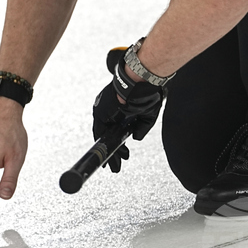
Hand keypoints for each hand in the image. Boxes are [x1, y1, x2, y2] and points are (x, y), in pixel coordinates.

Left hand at [91, 46, 165, 172]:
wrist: (141, 82)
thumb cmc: (147, 92)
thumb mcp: (147, 114)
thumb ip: (141, 127)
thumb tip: (136, 137)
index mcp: (120, 108)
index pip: (116, 129)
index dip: (118, 144)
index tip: (121, 155)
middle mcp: (109, 109)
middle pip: (109, 135)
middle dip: (115, 152)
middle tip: (116, 165)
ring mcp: (103, 110)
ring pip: (104, 136)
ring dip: (110, 152)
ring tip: (115, 165)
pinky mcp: (100, 112)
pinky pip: (100, 132)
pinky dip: (105, 145)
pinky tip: (111, 156)